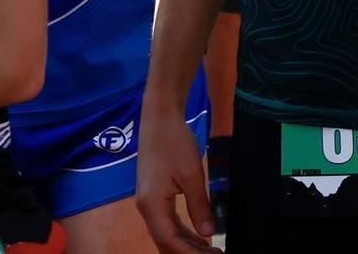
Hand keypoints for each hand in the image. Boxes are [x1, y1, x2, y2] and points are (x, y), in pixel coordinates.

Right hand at [134, 97, 211, 252]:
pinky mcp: (153, 196)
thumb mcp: (191, 174)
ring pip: (166, 234)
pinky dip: (182, 232)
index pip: (169, 240)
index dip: (190, 253)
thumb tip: (209, 234)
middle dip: (189, 252)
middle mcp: (146, 208)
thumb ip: (199, 205)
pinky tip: (198, 237)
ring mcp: (148, 203)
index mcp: (152, 204)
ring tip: (210, 251)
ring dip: (187, 244)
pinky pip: (167, 222)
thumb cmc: (174, 141)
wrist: (159, 118)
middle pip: (165, 241)